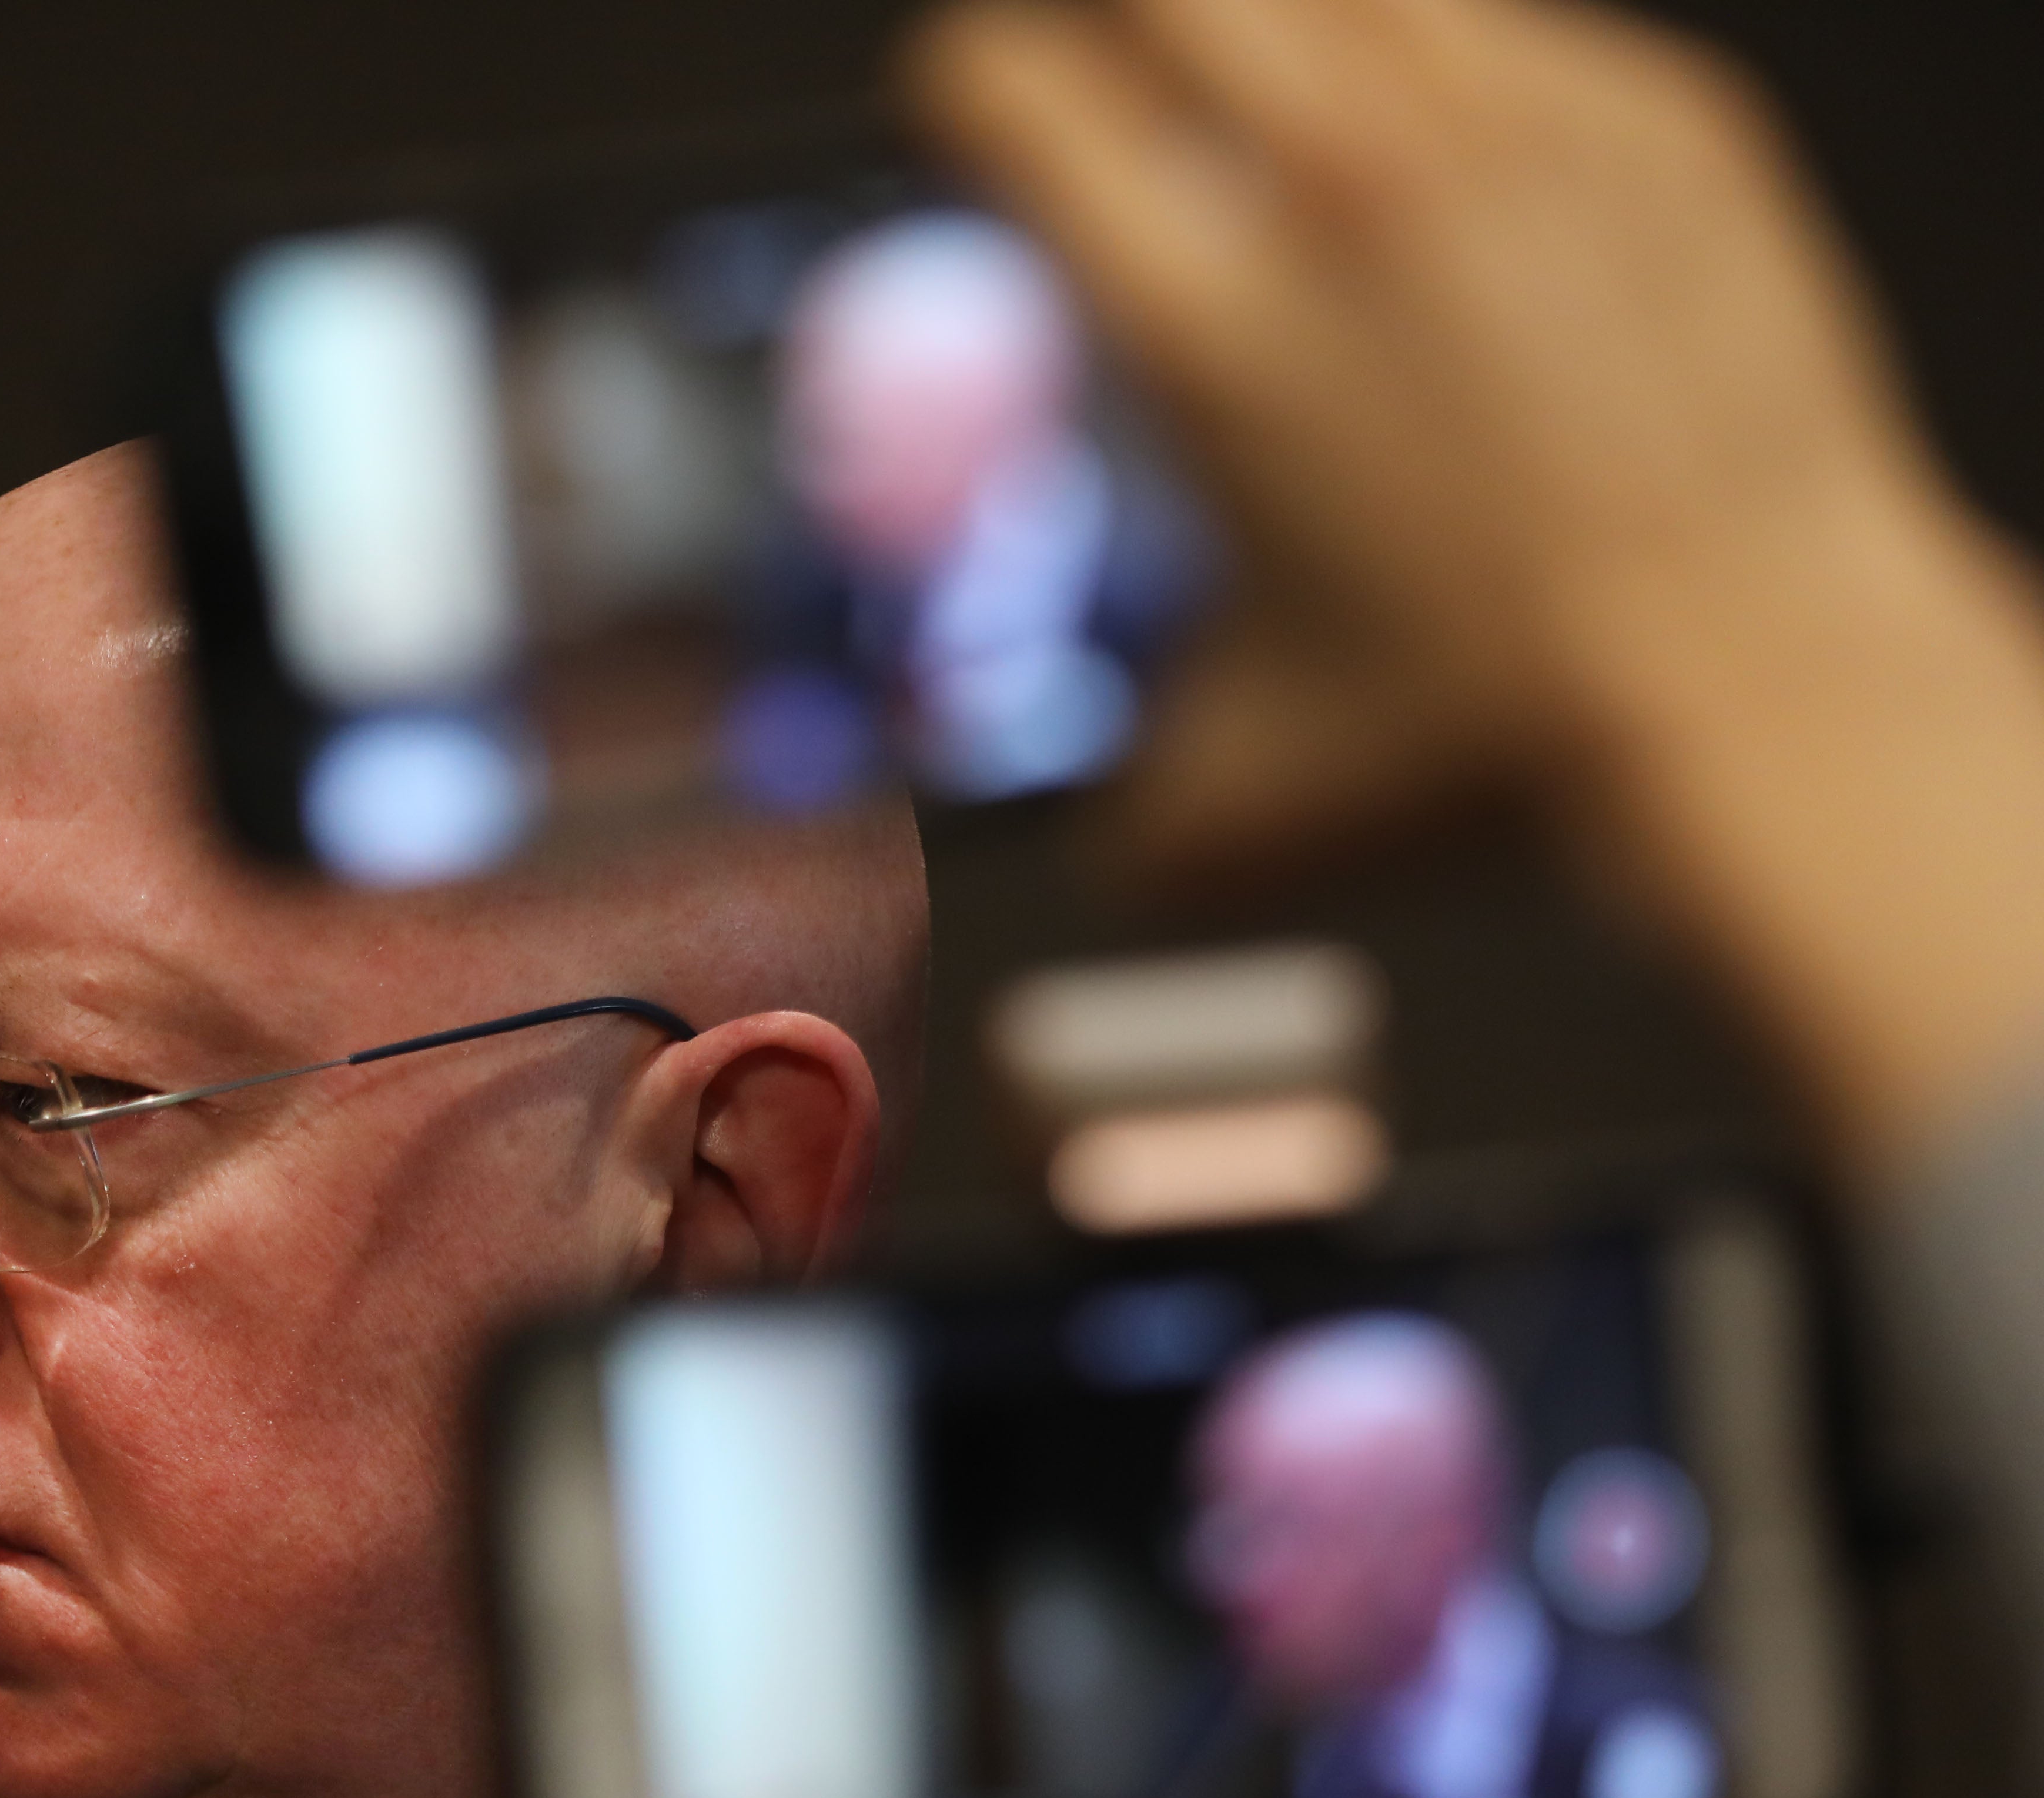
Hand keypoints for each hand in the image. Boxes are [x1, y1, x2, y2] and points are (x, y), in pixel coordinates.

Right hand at [912, 0, 2043, 1169]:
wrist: (1766, 689)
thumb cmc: (1511, 736)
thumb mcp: (1224, 788)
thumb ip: (1090, 767)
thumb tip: (1014, 783)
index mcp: (1213, 325)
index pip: (1018, 94)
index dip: (965, 91)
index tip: (974, 112)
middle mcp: (1350, 192)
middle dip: (1112, 28)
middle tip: (1108, 80)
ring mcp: (1518, 131)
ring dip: (1278, 27)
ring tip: (1271, 96)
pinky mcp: (1661, 122)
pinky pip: (1511, 23)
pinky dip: (1447, 64)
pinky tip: (1442, 154)